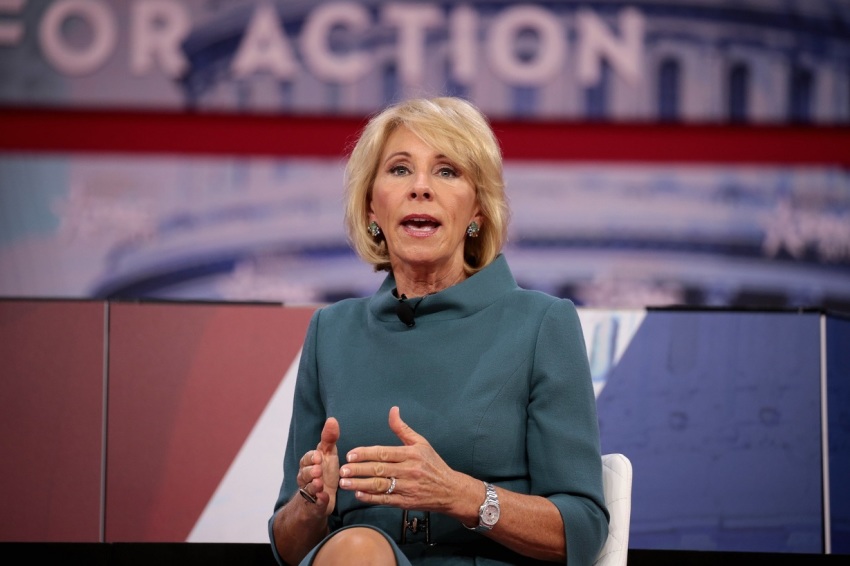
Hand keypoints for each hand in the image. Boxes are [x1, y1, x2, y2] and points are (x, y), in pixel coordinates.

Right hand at [297, 417, 339, 515]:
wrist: (323, 497)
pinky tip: (324, 498)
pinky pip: (316, 504)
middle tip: (318, 470)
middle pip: (304, 475)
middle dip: (309, 472)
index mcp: (308, 465)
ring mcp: (310, 493)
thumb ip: (329, 438)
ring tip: (319, 484)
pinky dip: (319, 501)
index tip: (318, 456)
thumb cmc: (326, 472)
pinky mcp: (316, 506)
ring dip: (313, 486)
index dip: (311, 458)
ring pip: (308, 490)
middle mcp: (306, 479)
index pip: (306, 459)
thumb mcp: (329, 454)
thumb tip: (332, 419)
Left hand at [338, 406, 458, 512]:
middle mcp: (409, 470)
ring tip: (345, 483)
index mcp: (411, 454)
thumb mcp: (421, 443)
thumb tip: (392, 410)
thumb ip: (403, 428)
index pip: (384, 453)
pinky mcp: (407, 502)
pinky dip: (371, 498)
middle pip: (379, 469)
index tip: (350, 455)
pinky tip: (359, 495)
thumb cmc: (433, 464)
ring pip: (380, 485)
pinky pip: (386, 500)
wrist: (450, 490)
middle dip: (359, 470)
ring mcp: (408, 487)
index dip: (365, 454)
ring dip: (360, 484)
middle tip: (342, 470)